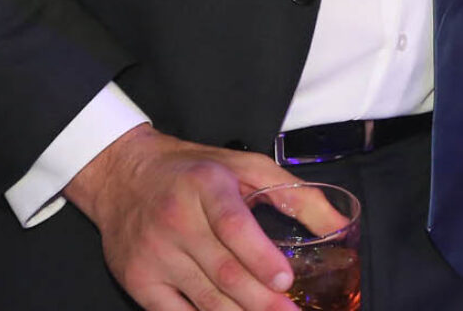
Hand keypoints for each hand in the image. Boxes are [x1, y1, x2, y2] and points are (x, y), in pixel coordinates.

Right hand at [64, 125, 304, 310]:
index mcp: (206, 186)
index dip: (260, 257)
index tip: (285, 280)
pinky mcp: (138, 280)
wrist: (123, 176)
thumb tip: (339, 225)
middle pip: (223, 271)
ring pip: (204, 298)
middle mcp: (176, 221)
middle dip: (262, 301)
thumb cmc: (193, 171)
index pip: (233, 226)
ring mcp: (154, 254)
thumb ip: (294, 194)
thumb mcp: (247, 166)